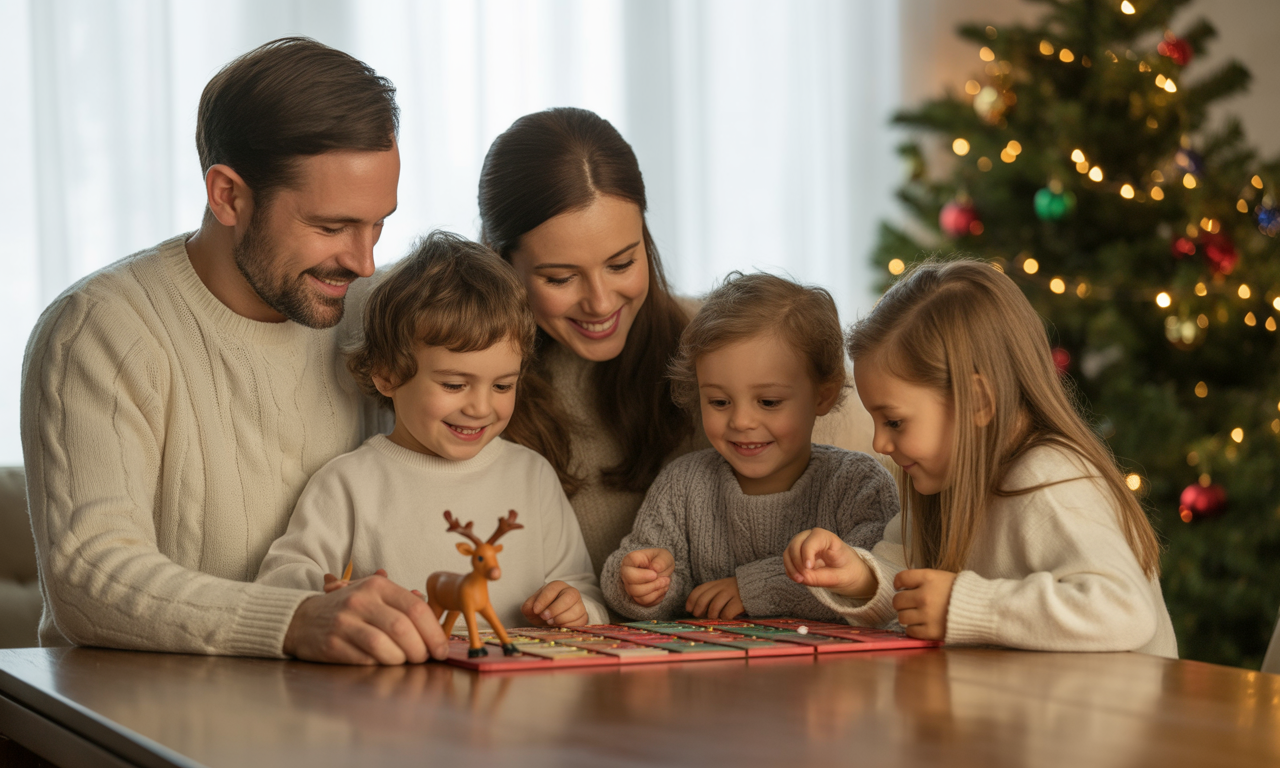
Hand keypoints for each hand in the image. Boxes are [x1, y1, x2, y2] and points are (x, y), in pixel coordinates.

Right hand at [283, 572, 448, 664]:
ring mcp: (344, 622)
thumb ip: (402, 603)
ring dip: (401, 659)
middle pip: (402, 628)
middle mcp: (360, 600)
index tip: (441, 649)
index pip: (415, 608)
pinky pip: (366, 659)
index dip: (434, 632)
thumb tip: (433, 618)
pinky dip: (380, 665)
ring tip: (404, 661)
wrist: (302, 619)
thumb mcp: (373, 596)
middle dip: (420, 650)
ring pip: (384, 646)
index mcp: (377, 586)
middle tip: (424, 659)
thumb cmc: (347, 610)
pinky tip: (383, 663)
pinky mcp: (332, 644)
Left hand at [521, 581, 587, 626]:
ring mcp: (579, 605)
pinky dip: (568, 626)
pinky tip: (559, 627)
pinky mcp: (583, 617)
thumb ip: (529, 606)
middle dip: (555, 609)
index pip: (553, 588)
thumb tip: (532, 609)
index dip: (544, 600)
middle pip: (569, 597)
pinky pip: (580, 622)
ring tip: (550, 623)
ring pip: (576, 610)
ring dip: (561, 619)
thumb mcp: (532, 606)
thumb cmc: (542, 609)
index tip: (536, 610)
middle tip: (544, 617)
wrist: (552, 618)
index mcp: (558, 586)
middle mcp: (571, 592)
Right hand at [619, 548, 674, 606]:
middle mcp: (626, 576)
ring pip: (639, 597)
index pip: (628, 572)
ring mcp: (630, 588)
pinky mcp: (636, 597)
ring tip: (666, 583)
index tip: (655, 574)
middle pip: (632, 588)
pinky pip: (645, 602)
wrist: (661, 570)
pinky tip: (662, 589)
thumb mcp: (664, 556)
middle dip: (652, 585)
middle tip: (665, 579)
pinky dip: (657, 597)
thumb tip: (655, 568)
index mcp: (630, 561)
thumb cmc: (659, 561)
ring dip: (656, 591)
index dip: (642, 576)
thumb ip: (661, 561)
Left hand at [685, 577, 743, 618]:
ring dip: (711, 616)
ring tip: (714, 619)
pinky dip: (724, 618)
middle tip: (699, 617)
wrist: (757, 584)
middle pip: (703, 599)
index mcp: (716, 583)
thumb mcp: (723, 588)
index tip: (689, 610)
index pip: (698, 590)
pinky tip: (726, 618)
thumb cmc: (736, 591)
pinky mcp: (740, 602)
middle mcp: (722, 587)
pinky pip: (727, 613)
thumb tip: (696, 610)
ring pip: (713, 607)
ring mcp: (731, 594)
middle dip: (698, 610)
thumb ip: (711, 595)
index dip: (691, 601)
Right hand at [783, 528, 875, 597]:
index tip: (808, 568)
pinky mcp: (798, 552)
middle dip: (797, 562)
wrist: (848, 570)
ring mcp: (803, 543)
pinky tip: (798, 578)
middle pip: (796, 543)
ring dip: (791, 566)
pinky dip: (789, 569)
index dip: (807, 553)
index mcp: (828, 538)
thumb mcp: (840, 577)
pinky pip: (787, 559)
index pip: (812, 540)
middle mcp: (813, 537)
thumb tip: (802, 578)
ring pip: (789, 551)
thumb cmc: (847, 571)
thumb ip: (822, 578)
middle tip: (803, 579)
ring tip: (800, 580)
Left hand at [892, 568, 956, 640]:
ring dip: (907, 616)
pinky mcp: (931, 632)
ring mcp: (927, 615)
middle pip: (897, 600)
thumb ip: (923, 580)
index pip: (900, 578)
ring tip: (917, 615)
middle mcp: (924, 596)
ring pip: (901, 617)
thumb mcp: (943, 577)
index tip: (901, 587)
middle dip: (902, 602)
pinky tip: (922, 625)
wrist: (983, 609)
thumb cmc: (962, 592)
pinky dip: (914, 629)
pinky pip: (910, 631)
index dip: (898, 583)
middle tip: (909, 604)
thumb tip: (903, 586)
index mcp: (928, 578)